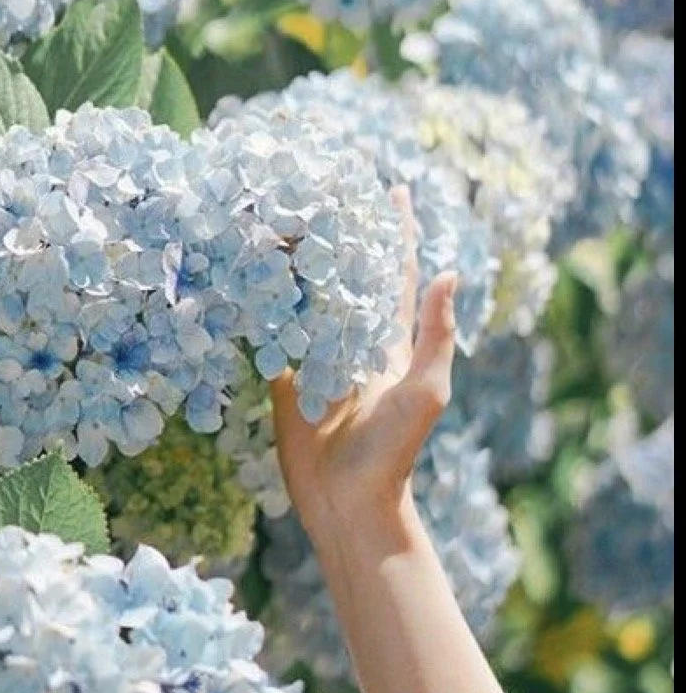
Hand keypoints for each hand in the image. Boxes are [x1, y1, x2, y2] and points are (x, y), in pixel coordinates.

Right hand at [270, 185, 458, 542]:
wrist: (348, 503)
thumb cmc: (394, 452)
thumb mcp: (423, 393)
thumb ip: (435, 336)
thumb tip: (450, 272)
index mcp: (389, 342)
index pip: (396, 275)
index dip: (397, 233)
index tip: (391, 189)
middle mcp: (352, 343)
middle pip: (345, 276)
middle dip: (338, 235)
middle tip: (322, 192)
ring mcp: (316, 361)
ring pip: (304, 300)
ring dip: (293, 264)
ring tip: (276, 222)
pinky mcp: (284, 382)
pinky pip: (269, 337)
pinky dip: (259, 308)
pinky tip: (242, 279)